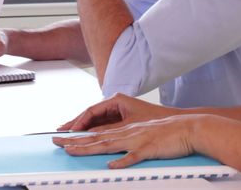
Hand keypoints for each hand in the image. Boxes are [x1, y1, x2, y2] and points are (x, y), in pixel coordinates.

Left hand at [51, 115, 203, 168]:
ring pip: (108, 144)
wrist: (189, 128)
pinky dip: (123, 161)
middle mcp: (128, 133)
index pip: (98, 133)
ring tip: (72, 151)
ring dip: (89, 147)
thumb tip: (116, 153)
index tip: (64, 140)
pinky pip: (134, 156)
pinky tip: (111, 165)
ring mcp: (138, 140)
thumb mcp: (144, 134)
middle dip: (75, 141)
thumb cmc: (169, 132)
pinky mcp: (149, 148)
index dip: (80, 137)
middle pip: (96, 138)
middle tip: (56, 143)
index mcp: (126, 130)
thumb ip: (129, 142)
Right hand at [58, 93, 174, 131]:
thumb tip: (91, 133)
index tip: (70, 131)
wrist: (181, 124)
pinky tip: (87, 140)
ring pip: (97, 124)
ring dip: (83, 131)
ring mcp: (120, 115)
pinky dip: (94, 134)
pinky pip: (105, 128)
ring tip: (68, 136)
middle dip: (75, 125)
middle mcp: (116, 106)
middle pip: (90, 117)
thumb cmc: (159, 120)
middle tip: (59, 133)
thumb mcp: (130, 124)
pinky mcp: (126, 124)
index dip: (79, 122)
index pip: (91, 111)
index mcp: (117, 101)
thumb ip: (109, 128)